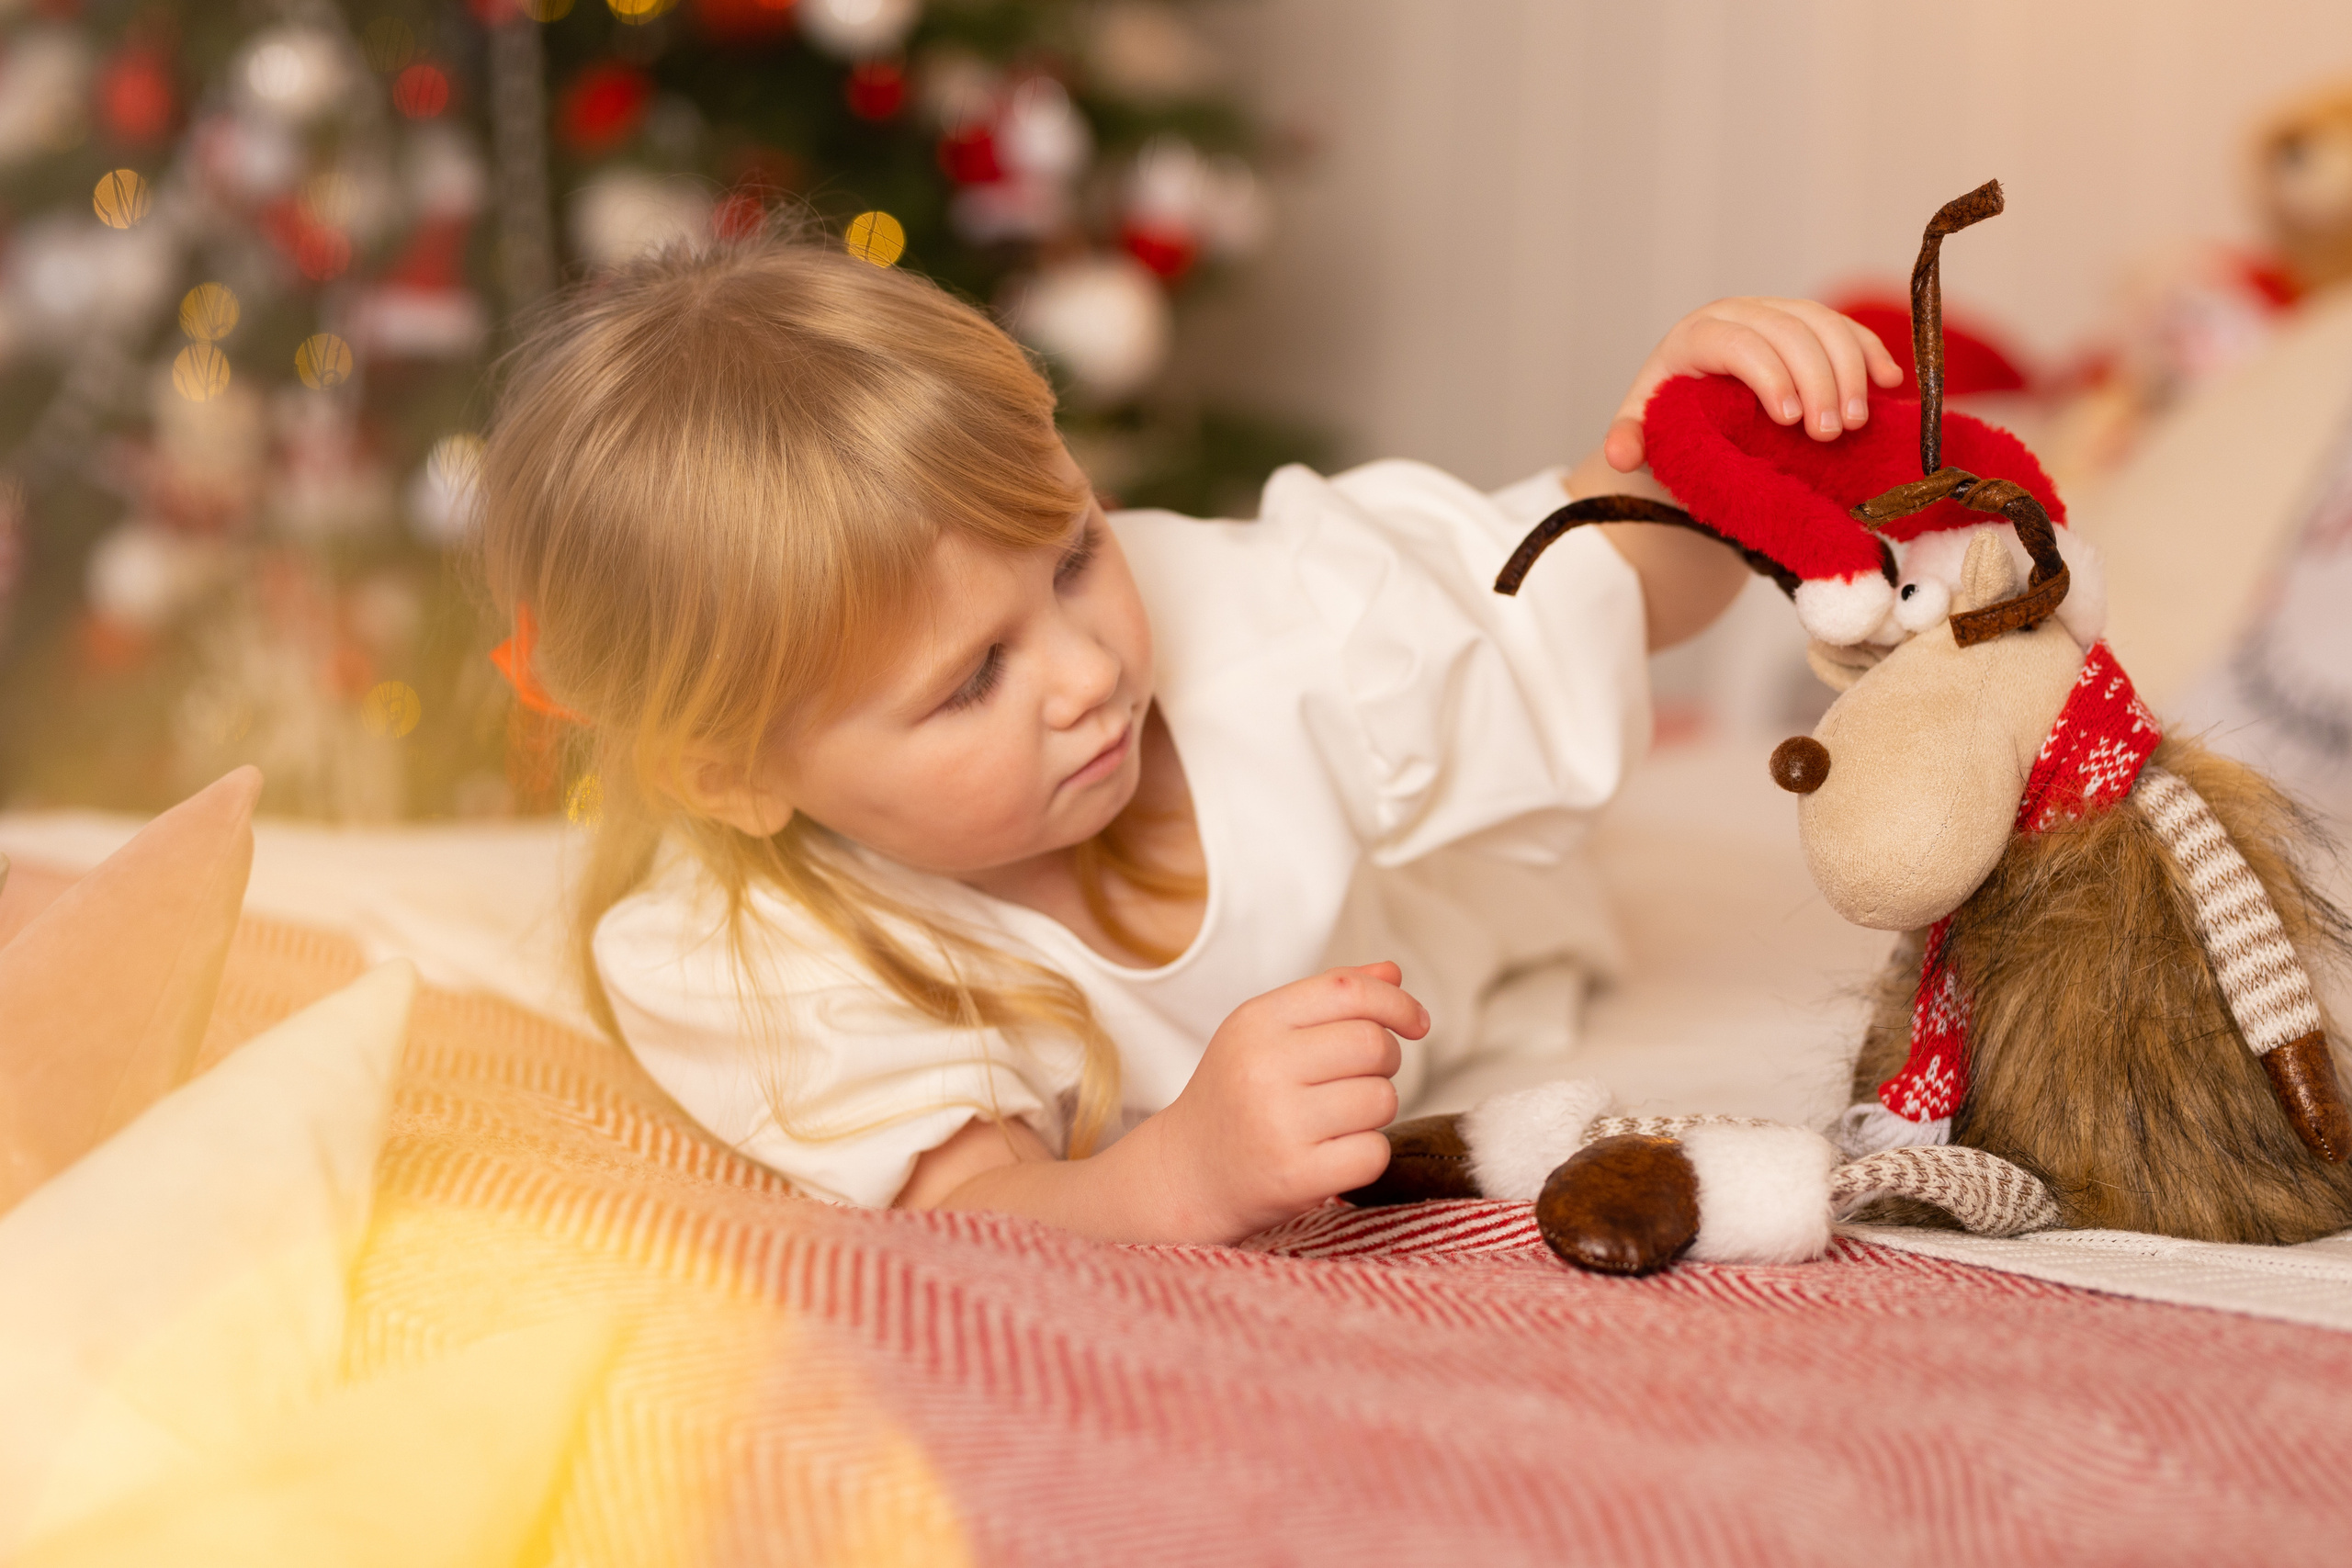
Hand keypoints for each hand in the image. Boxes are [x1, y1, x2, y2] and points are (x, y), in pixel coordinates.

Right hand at [1146, 962, 1427, 1241]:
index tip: (1416, 1022)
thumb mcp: (1264, 1034)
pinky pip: (1375, 1152)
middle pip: (1375, 1045)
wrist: (1188, 1174)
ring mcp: (1279, 1124)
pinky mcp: (1297, 1176)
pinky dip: (1367, 1154)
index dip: (1396, 1002)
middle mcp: (1264, 1068)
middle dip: (1386, 1062)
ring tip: (1337, 1118)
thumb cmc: (1234, 1097)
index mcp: (1256, 1022)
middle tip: (1358, 1079)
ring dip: (1375, 1111)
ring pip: (1382, 1100)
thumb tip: (1392, 974)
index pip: (1348, 991)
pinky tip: (1333, 1154)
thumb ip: (1328, 999)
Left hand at [1601, 298, 1903, 472]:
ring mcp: (1776, 314)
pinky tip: (1889, 383)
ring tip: (1856, 423)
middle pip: (1789, 331)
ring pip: (1823, 324)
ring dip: (1849, 370)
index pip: (1737, 342)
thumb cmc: (1668, 421)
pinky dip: (1869, 353)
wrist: (1691, 410)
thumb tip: (1621, 454)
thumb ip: (1631, 442)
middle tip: (1830, 435)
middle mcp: (1737, 314)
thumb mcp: (1646, 433)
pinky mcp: (1808, 325)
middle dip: (1816, 380)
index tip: (1789, 421)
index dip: (1768, 374)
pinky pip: (1845, 328)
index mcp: (1694, 337)